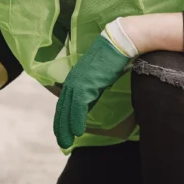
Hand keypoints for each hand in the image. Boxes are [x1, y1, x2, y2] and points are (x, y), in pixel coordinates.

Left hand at [53, 25, 134, 148]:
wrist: (122, 41)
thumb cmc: (117, 56)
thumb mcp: (102, 77)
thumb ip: (95, 89)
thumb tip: (94, 101)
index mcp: (77, 78)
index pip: (66, 101)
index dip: (64, 117)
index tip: (64, 131)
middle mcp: (74, 80)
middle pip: (63, 107)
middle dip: (61, 126)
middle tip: (63, 142)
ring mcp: (78, 81)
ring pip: (68, 109)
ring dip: (66, 126)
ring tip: (66, 141)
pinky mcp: (86, 83)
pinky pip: (78, 105)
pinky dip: (76, 119)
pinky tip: (76, 131)